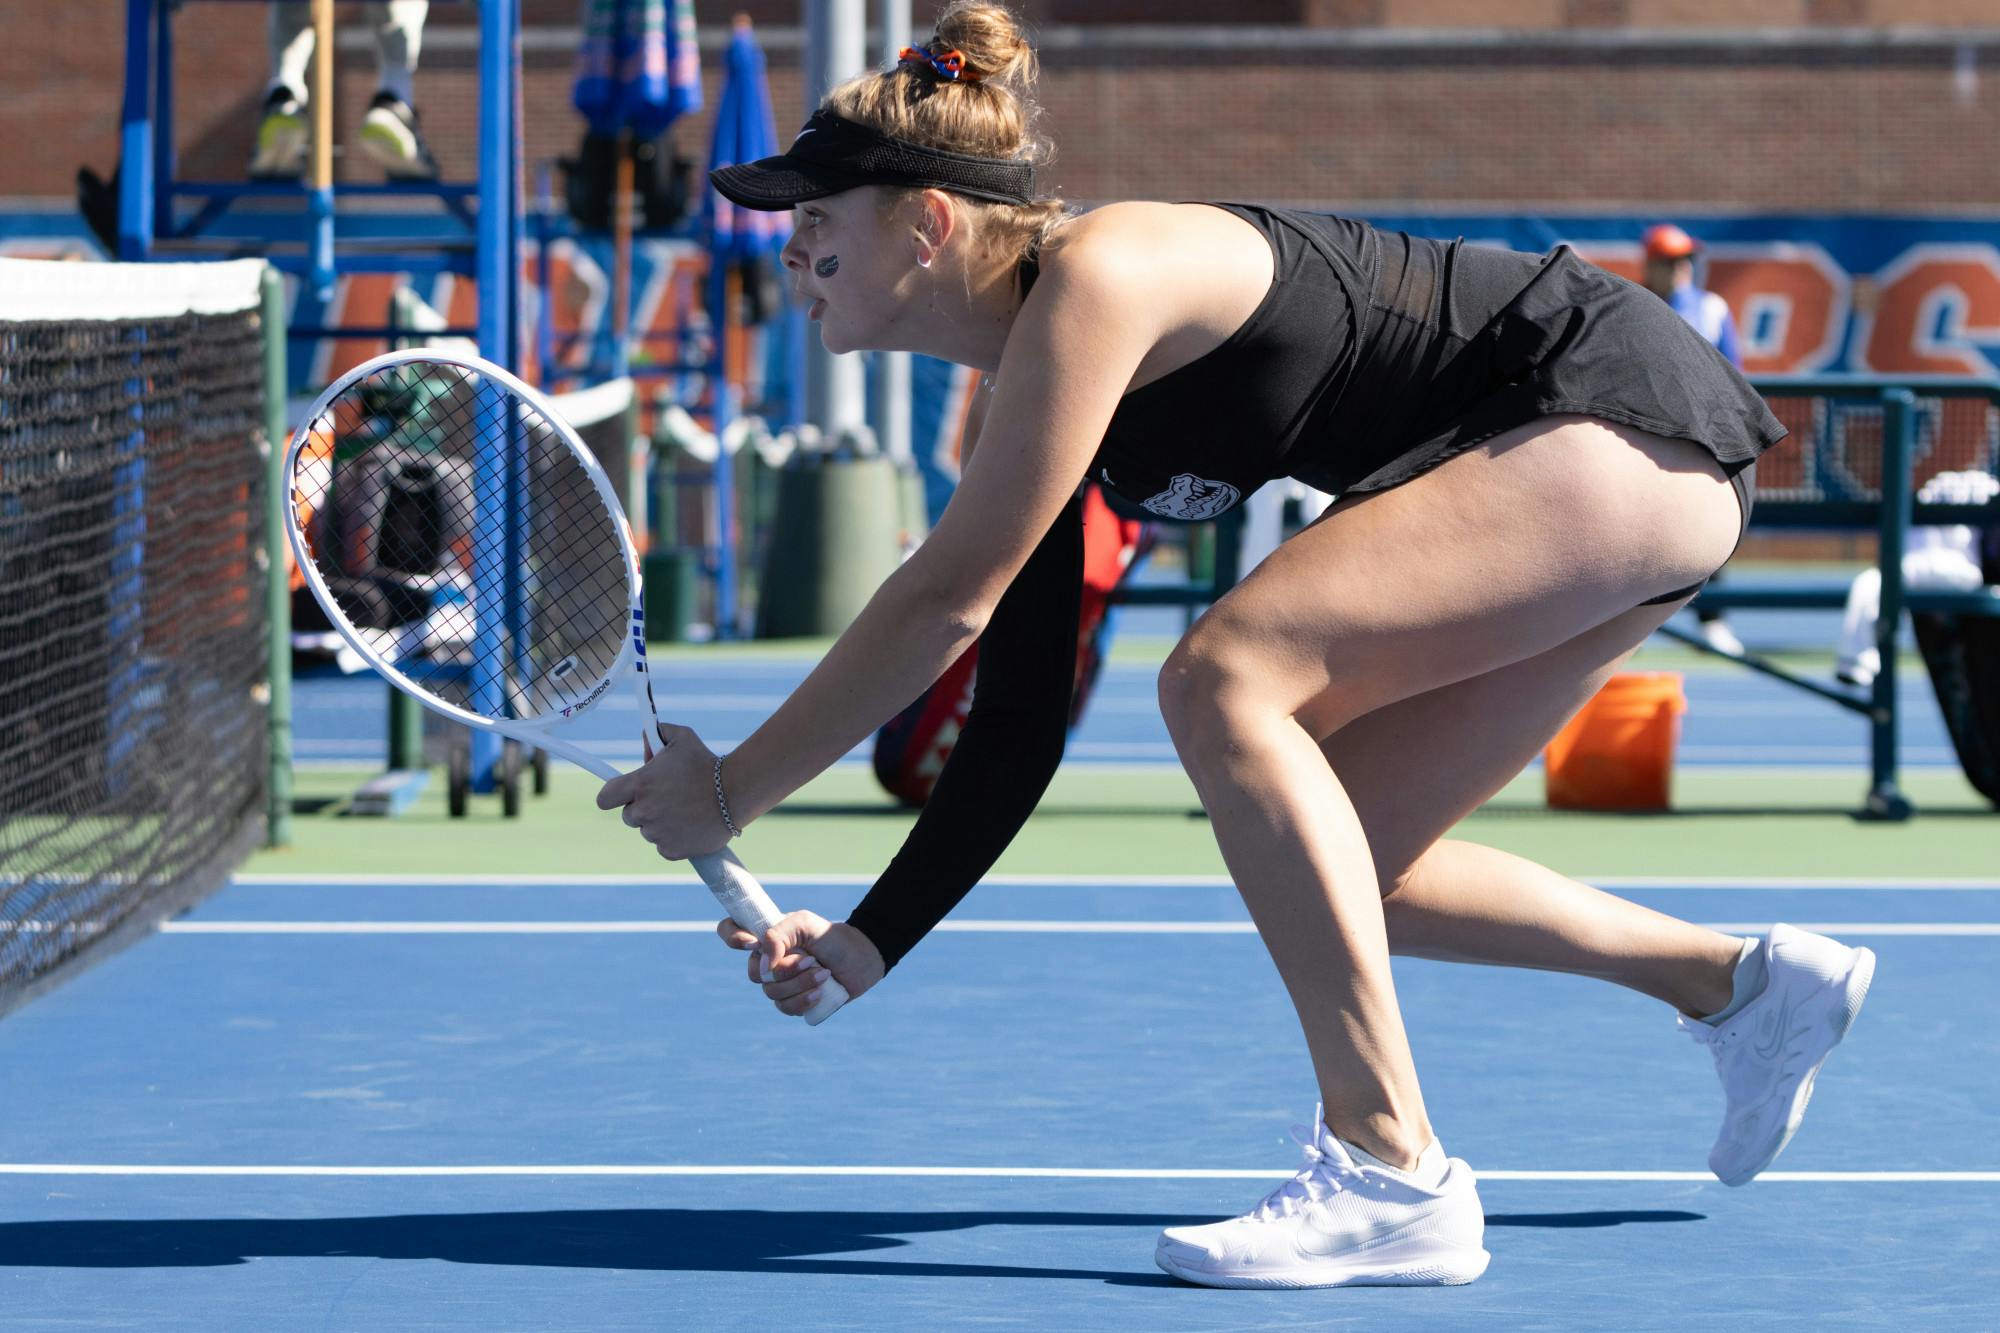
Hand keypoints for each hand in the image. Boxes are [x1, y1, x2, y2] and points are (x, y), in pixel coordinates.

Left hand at [594, 723, 733, 859]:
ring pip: (648, 831)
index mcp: (639, 785)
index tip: (624, 794)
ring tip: (684, 810)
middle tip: (666, 798)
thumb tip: (646, 735)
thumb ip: (658, 732)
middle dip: (643, 807)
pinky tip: (690, 826)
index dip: (613, 796)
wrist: (735, 792)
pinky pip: (663, 847)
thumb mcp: (682, 738)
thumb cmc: (707, 763)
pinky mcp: (671, 850)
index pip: (605, 799)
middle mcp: (643, 811)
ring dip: (660, 823)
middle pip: (629, 816)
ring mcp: (657, 833)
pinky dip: (674, 840)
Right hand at [717, 912, 885, 1017]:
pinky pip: (785, 1009)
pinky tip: (819, 994)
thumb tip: (765, 962)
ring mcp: (779, 983)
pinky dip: (802, 1002)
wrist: (861, 959)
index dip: (732, 937)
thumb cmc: (831, 937)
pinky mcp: (793, 1001)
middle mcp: (767, 960)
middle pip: (755, 974)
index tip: (753, 943)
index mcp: (766, 937)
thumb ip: (779, 933)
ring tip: (825, 974)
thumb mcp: (805, 923)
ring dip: (801, 985)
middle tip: (812, 960)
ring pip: (772, 993)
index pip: (731, 932)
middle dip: (786, 970)